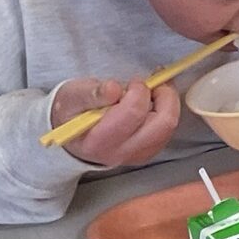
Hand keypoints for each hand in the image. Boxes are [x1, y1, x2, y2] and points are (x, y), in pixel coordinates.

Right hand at [53, 78, 179, 167]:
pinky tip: (153, 101)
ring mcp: (136, 155)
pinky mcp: (147, 152)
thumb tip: (114, 89)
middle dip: (165, 96)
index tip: (132, 82)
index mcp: (98, 140)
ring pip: (169, 127)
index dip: (139, 91)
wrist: (69, 134)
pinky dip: (166, 111)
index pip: (133, 113)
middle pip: (162, 124)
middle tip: (154, 83)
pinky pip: (168, 131)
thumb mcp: (71, 97)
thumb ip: (91, 94)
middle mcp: (121, 152)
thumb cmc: (70, 112)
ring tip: (152, 90)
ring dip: (167, 103)